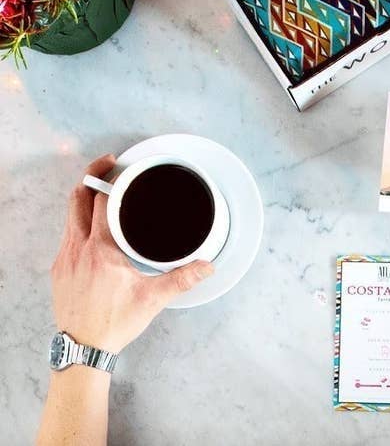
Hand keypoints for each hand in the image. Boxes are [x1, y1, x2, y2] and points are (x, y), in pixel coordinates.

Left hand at [51, 155, 214, 352]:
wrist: (82, 348)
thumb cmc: (113, 323)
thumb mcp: (152, 298)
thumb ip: (182, 278)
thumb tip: (206, 266)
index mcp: (101, 249)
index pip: (100, 202)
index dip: (108, 179)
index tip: (117, 166)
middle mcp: (77, 248)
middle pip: (76, 199)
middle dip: (91, 178)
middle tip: (107, 166)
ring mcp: (64, 258)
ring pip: (68, 216)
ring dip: (82, 199)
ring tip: (101, 192)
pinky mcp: (59, 269)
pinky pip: (66, 234)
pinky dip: (77, 221)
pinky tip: (92, 228)